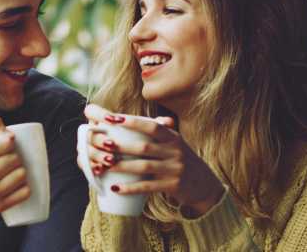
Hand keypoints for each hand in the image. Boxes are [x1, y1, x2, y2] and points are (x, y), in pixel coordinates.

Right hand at [0, 115, 30, 217]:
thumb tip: (11, 133)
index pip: (7, 143)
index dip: (10, 140)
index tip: (6, 143)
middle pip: (15, 159)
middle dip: (15, 155)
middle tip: (7, 157)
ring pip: (21, 175)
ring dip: (20, 170)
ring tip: (11, 169)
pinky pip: (24, 193)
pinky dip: (24, 186)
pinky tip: (16, 182)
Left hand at [82, 104, 223, 215]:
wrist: (205, 184)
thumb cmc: (183, 161)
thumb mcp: (176, 143)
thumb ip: (158, 131)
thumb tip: (133, 119)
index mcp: (173, 138)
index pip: (151, 126)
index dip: (132, 122)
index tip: (112, 118)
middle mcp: (175, 151)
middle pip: (144, 147)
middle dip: (121, 146)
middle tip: (101, 144)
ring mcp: (175, 169)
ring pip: (143, 166)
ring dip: (122, 166)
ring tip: (103, 165)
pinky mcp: (173, 185)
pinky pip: (147, 186)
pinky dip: (130, 188)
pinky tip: (116, 188)